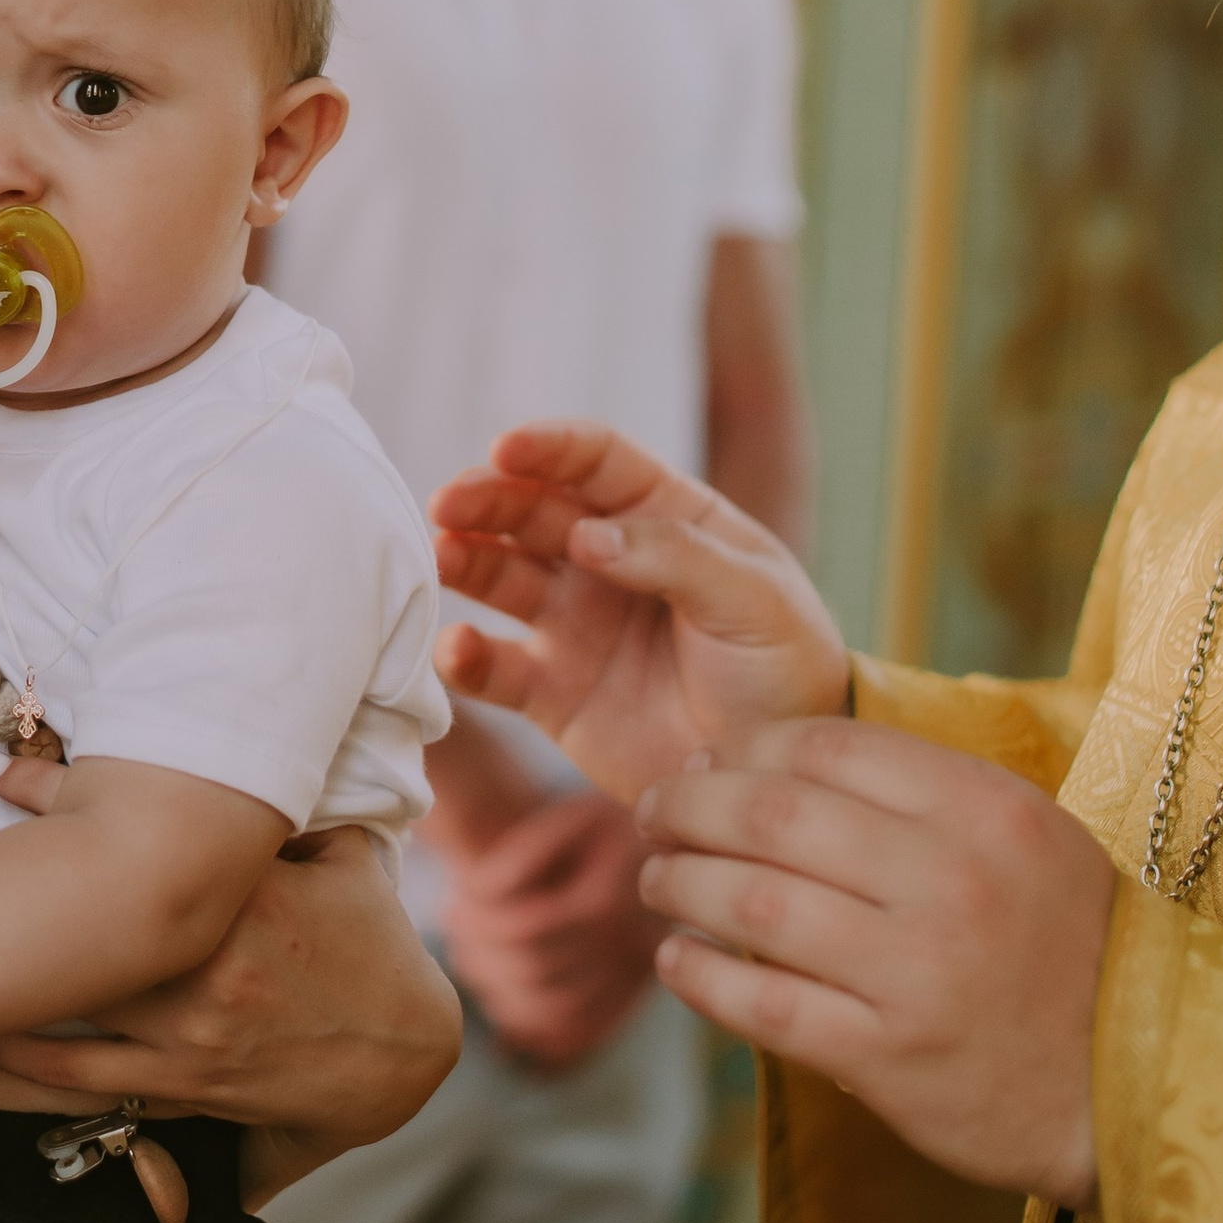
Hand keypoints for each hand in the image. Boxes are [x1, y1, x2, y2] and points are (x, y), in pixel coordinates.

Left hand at [0, 822, 460, 1159]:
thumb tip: (246, 739)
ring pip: (73, 1008)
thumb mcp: (344, 857)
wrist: (405, 1055)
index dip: (59, 803)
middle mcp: (209, 968)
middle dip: (9, 893)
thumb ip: (290, 810)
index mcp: (247, 899)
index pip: (140, 840)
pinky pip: (87, 1078)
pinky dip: (26, 1060)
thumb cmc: (372, 943)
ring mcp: (190, 1036)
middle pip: (87, 926)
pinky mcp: (183, 1087)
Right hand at [429, 422, 848, 801]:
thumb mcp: (755, 599)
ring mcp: (573, 624)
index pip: (597, 462)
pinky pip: (494, 668)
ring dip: (464, 562)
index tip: (507, 449)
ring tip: (438, 560)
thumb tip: (585, 536)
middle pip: (532, 511)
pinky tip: (455, 648)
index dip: (550, 447)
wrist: (776, 775)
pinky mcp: (550, 692)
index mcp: (664, 517)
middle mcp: (606, 561)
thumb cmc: (785, 668)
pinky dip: (464, 657)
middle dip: (487, 499)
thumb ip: (675, 557)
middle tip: (449, 503)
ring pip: (499, 577)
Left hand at [441, 793, 665, 1070]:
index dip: (478, 918)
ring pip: (550, 1011)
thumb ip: (526, 849)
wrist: (667, 847)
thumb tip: (478, 891)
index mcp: (613, 900)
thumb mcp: (573, 816)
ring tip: (468, 955)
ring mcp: (635, 981)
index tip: (452, 899)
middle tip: (452, 924)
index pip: (527, 927)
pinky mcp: (633, 999)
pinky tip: (502, 996)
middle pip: (533, 971)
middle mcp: (631, 949)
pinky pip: (576, 1033)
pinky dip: (533, 1025)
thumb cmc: (608, 823)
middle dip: (480, 950)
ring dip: (498, 988)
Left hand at [635, 717, 1113, 1202]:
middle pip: (771, 815)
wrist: (1132, 1087)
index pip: (826, 746)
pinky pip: (763, 1004)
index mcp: (984, 811)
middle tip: (654, 810)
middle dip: (689, 805)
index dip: (744, 747)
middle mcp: (948, 882)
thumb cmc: (1065, 946)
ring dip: (680, 883)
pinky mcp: (888, 1058)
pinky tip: (676, 960)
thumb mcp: (1026, 839)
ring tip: (656, 878)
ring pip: (752, 903)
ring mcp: (916, 973)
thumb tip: (780, 760)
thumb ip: (922, 794)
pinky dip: (701, 976)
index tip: (709, 760)